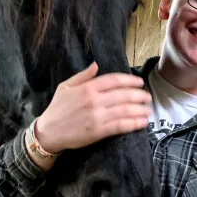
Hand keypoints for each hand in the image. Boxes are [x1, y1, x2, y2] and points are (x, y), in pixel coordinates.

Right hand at [34, 62, 151, 153]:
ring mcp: (96, 116)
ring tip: (148, 110)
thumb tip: (96, 65)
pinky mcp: (97, 131)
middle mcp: (93, 100)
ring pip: (124, 110)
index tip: (139, 83)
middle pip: (123, 95)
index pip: (114, 80)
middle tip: (148, 97)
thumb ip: (82, 76)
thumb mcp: (65, 87)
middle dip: (139, 95)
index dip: (130, 80)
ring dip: (139, 109)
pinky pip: (120, 126)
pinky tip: (142, 122)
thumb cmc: (57, 109)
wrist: (48, 132)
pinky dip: (133, 123)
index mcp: (87, 88)